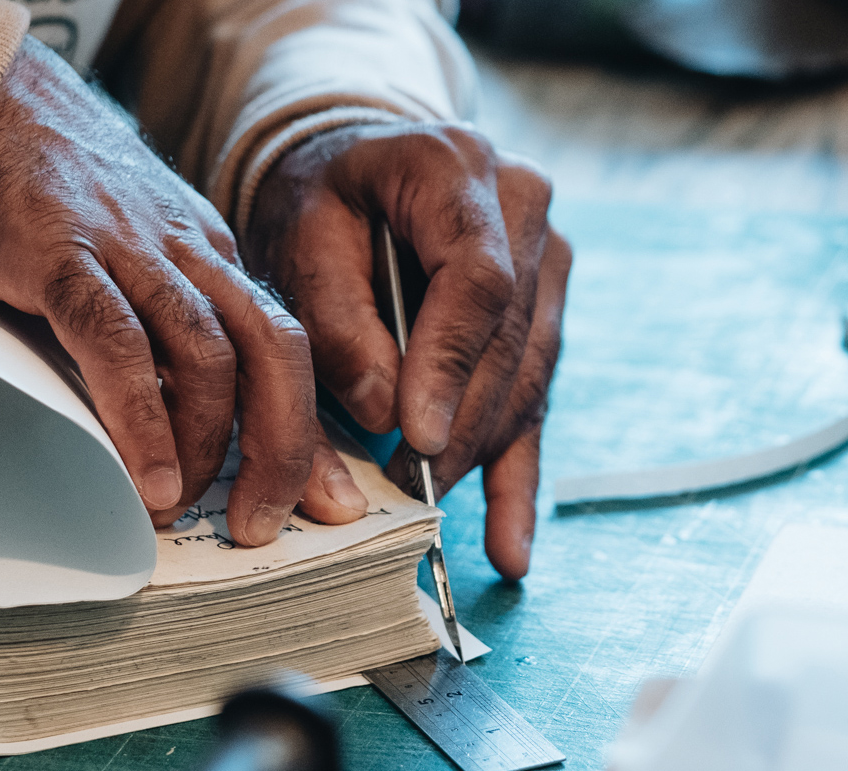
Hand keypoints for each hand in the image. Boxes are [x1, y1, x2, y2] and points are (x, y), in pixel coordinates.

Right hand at [0, 37, 361, 543]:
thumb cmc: (35, 187)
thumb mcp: (122, 254)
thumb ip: (150, 328)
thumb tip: (170, 428)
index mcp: (208, 255)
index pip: (284, 348)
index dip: (311, 429)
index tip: (329, 496)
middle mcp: (186, 250)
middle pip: (274, 351)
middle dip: (286, 445)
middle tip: (270, 516)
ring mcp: (128, 249)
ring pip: (210, 354)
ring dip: (213, 442)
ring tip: (197, 505)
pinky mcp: (61, 253)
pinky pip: (117, 344)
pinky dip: (142, 418)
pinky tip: (150, 474)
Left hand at [245, 122, 571, 579]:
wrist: (356, 168)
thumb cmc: (319, 198)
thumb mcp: (298, 237)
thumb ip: (336, 320)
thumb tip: (385, 415)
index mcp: (458, 167)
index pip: (478, 279)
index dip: (451, 363)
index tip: (415, 435)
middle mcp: (523, 205)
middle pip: (511, 336)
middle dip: (462, 423)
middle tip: (411, 490)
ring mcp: (549, 258)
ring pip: (530, 374)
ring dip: (482, 451)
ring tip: (434, 515)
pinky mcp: (548, 311)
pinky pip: (537, 400)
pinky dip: (516, 475)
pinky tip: (510, 549)